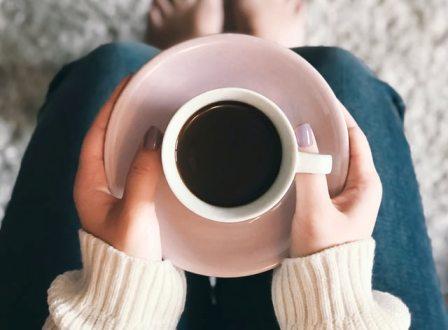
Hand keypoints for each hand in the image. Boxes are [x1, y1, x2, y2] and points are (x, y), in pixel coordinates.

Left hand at [74, 77, 163, 260]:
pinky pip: (135, 166)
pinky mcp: (130, 201)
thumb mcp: (135, 214)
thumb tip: (153, 136)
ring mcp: (113, 193)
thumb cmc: (128, 254)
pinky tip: (160, 146)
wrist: (132, 286)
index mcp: (88, 185)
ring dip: (135, 131)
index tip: (128, 85)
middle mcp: (97, 186)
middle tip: (144, 92)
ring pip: (121, 152)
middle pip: (107, 139)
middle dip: (123, 114)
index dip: (110, 107)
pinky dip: (145, 151)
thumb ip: (143, 175)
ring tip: (154, 110)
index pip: (96, 135)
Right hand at [290, 110, 381, 256]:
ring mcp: (342, 196)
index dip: (340, 116)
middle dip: (324, 128)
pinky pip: (319, 174)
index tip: (320, 99)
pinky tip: (291, 158)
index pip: (356, 138)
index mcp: (365, 185)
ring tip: (292, 129)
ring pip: (329, 160)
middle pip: (342, 146)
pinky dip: (307, 163)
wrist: (320, 284)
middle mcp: (357, 187)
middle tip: (300, 111)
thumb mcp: (315, 211)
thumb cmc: (323, 252)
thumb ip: (310, 173)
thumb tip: (303, 134)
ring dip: (314, 145)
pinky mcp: (327, 204)